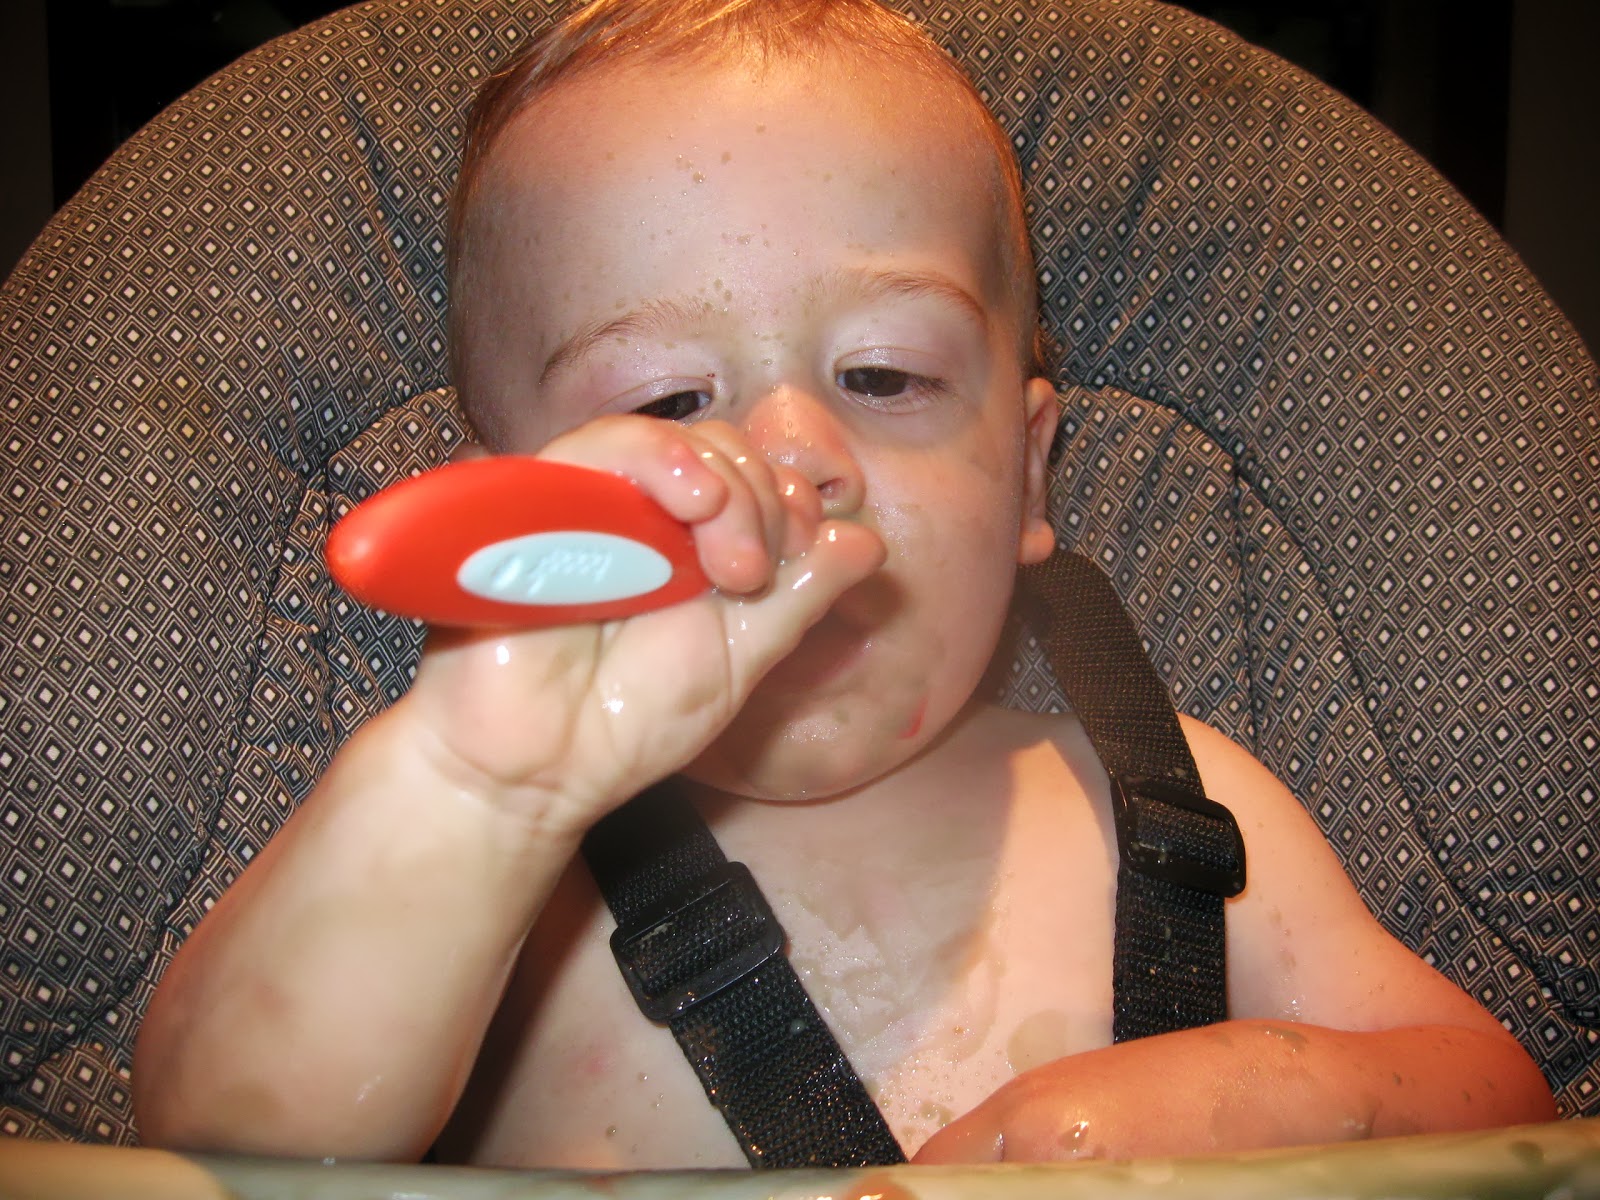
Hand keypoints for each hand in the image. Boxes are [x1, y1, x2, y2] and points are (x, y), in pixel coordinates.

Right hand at [392, 415, 884, 836]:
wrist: (537, 773)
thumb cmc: (626, 721)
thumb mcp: (740, 660)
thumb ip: (799, 599)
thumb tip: (867, 541)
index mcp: (692, 544)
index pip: (756, 479)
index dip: (791, 502)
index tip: (799, 557)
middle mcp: (641, 515)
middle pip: (721, 451)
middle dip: (761, 502)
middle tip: (750, 577)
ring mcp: (589, 505)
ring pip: (666, 440)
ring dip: (722, 482)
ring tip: (732, 559)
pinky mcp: (536, 505)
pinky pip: (594, 448)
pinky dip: (654, 458)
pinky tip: (692, 499)